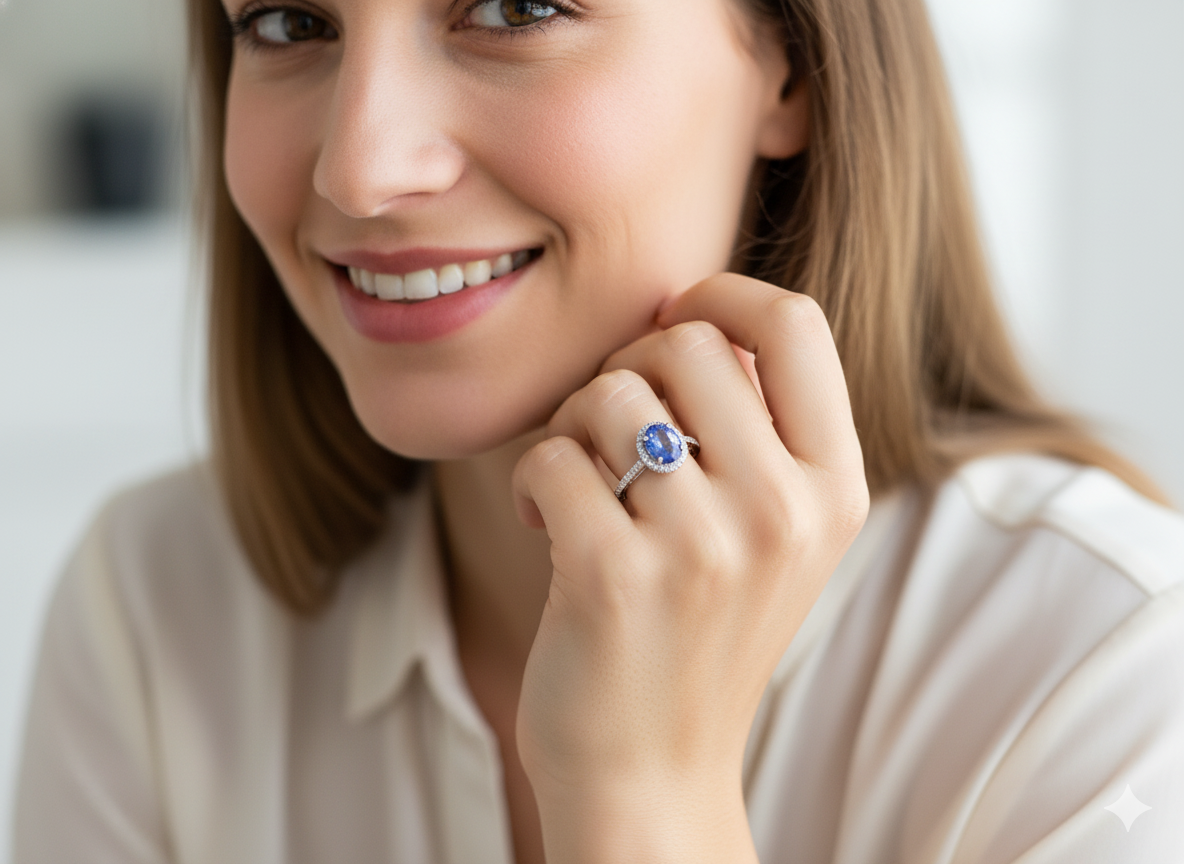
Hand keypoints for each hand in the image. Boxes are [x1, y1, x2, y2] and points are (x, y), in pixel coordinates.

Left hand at [511, 273, 868, 862]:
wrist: (651, 773)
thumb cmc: (696, 633)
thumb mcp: (769, 533)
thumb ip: (754, 425)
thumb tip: (691, 309)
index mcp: (833, 490)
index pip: (796, 324)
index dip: (724, 292)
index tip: (675, 312)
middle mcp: (784, 512)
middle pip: (684, 343)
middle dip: (626, 371)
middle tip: (606, 433)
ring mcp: (704, 547)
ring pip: (607, 392)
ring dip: (572, 427)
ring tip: (579, 486)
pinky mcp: (617, 577)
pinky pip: (550, 455)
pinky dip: (532, 481)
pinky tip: (545, 526)